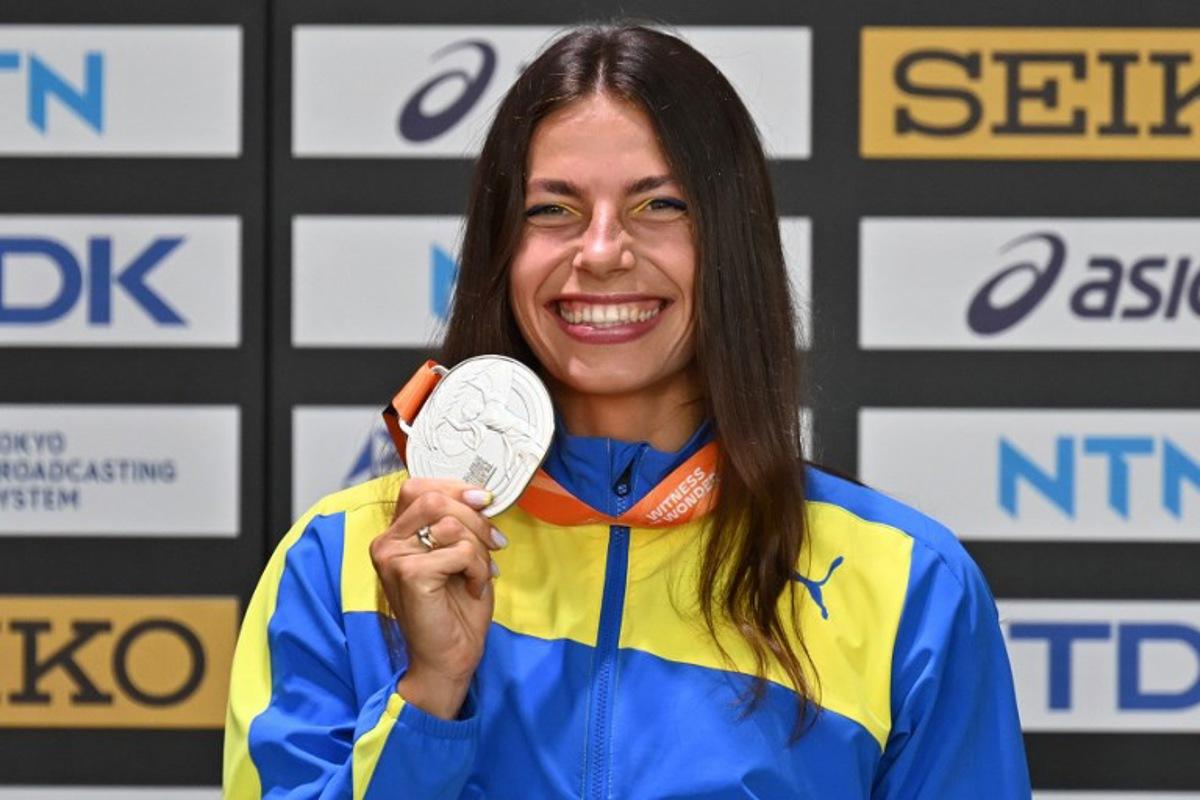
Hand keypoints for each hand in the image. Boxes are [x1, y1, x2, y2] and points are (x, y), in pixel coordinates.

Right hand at [369, 478, 507, 718]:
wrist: (449, 658)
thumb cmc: (455, 609)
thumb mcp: (459, 554)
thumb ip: (458, 523)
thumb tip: (481, 495)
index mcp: (396, 535)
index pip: (418, 487)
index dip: (455, 487)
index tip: (484, 500)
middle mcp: (387, 542)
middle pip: (434, 499)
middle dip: (475, 519)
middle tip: (495, 543)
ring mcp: (394, 557)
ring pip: (450, 523)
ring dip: (479, 548)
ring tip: (480, 573)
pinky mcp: (409, 573)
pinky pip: (460, 550)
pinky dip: (478, 568)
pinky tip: (473, 588)